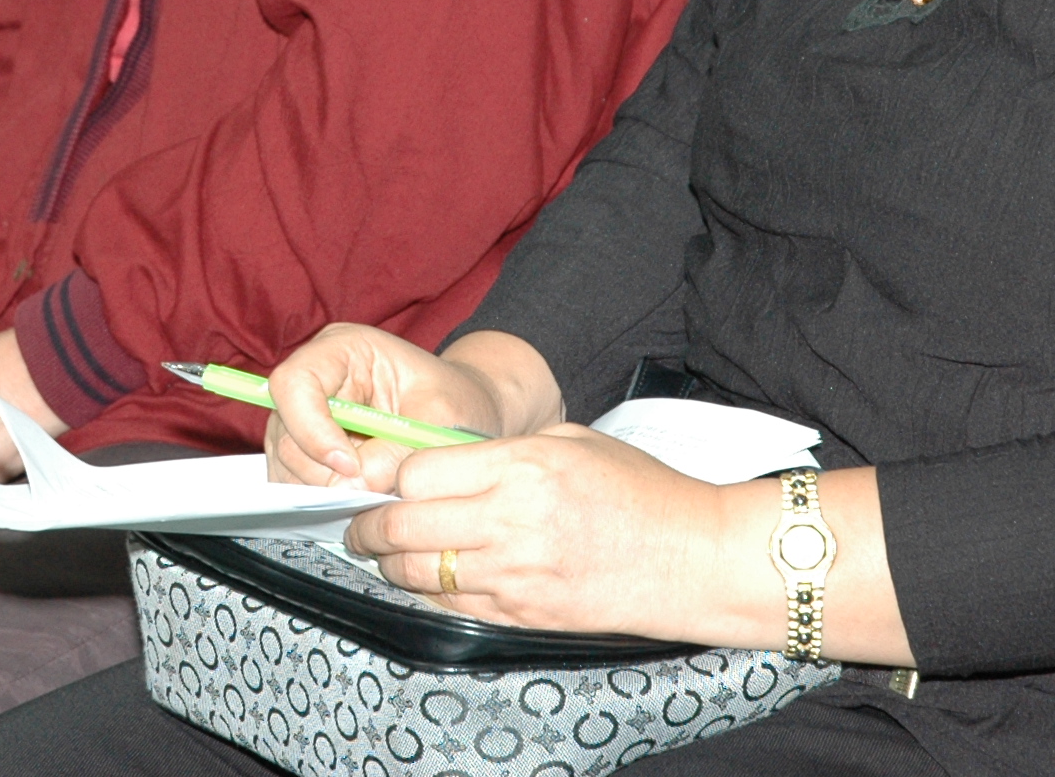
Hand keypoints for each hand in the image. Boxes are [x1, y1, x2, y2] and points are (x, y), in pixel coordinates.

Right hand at [263, 325, 537, 491]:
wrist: (459, 416)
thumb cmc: (454, 403)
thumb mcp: (441, 418)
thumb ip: (399, 449)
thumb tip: (357, 481)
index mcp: (343, 349)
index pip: (295, 383)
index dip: (312, 429)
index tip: (351, 466)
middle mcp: (314, 378)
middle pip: (284, 431)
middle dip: (324, 471)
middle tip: (373, 488)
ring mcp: (304, 415)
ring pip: (285, 463)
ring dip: (325, 488)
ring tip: (375, 488)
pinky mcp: (304, 449)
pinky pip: (294, 481)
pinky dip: (323, 497)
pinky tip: (361, 493)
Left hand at [343, 426, 727, 634]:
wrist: (695, 558)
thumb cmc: (639, 489)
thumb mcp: (570, 440)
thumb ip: (500, 450)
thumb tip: (437, 457)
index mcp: (521, 466)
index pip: (416, 471)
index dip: (390, 475)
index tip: (384, 477)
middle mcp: (510, 520)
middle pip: (403, 525)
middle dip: (369, 525)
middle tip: (360, 523)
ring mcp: (515, 574)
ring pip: (419, 573)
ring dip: (391, 564)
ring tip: (385, 553)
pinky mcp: (524, 614)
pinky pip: (452, 607)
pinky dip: (430, 594)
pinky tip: (430, 580)